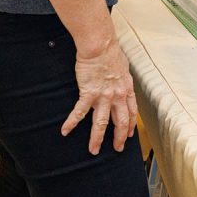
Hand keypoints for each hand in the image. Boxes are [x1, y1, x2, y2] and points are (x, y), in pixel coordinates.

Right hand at [61, 36, 136, 154]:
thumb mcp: (123, 67)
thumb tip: (120, 79)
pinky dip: (72, 122)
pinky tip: (65, 131)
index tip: (129, 135)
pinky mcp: (89, 93)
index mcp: (127, 88)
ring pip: (102, 123)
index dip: (131, 125)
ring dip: (97, 138)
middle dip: (119, 137)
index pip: (132, 112)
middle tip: (117, 149)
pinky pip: (80, 112)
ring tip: (93, 150)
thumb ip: (122, 78)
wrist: (100, 46)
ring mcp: (104, 96)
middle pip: (121, 121)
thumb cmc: (110, 52)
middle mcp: (118, 95)